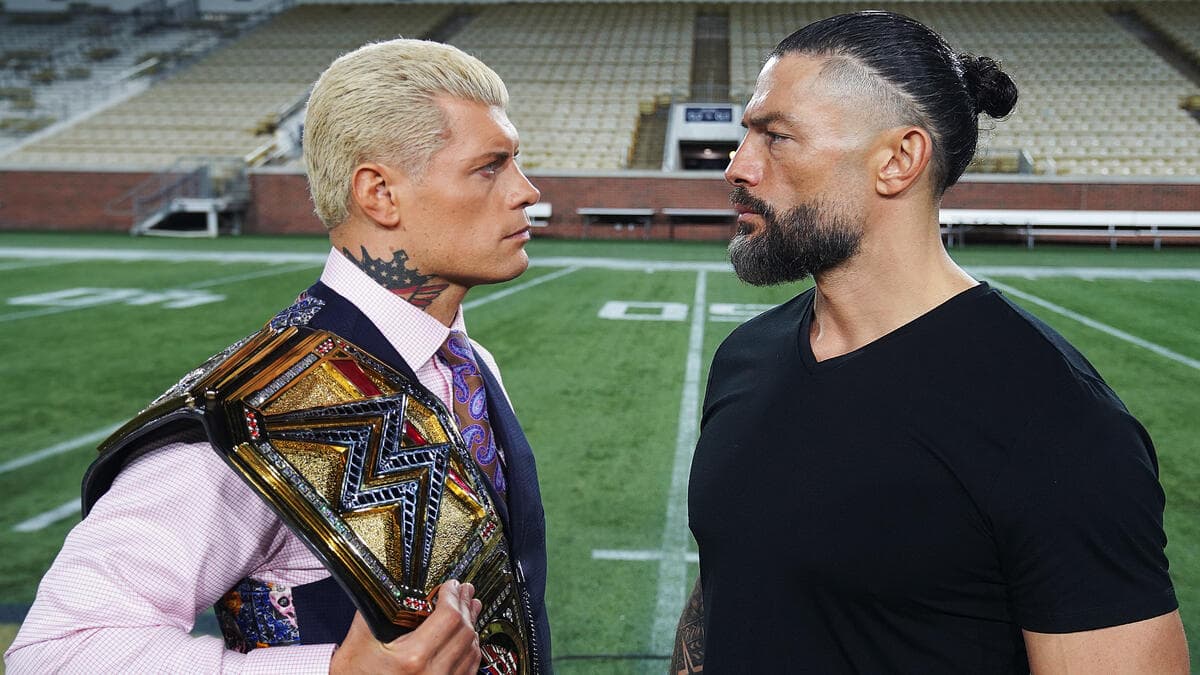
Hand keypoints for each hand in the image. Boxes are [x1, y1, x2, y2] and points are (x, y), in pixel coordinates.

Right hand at [330, 579, 483, 673]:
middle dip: (465, 605)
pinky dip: (471, 649)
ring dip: (472, 625)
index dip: (452, 595)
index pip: (448, 617)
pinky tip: (469, 637)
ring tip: (471, 607)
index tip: (451, 584)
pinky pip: (470, 669)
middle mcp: (433, 674)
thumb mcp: (358, 643)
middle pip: (465, 631)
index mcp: (413, 658)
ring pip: (472, 650)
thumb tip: (385, 585)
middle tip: (465, 590)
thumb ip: (374, 610)